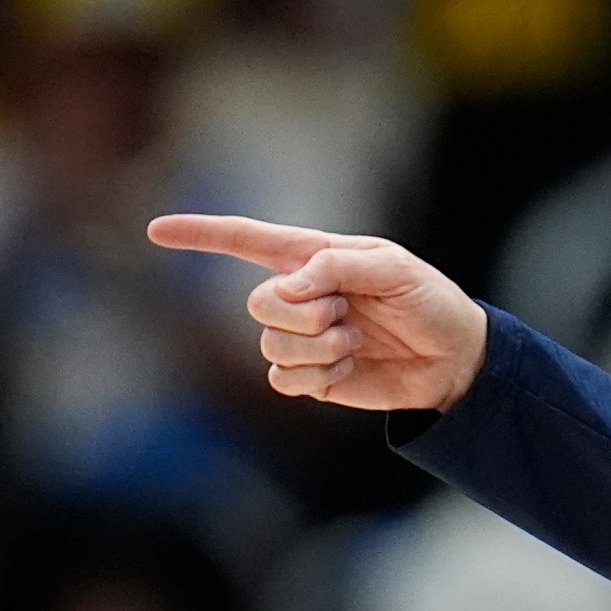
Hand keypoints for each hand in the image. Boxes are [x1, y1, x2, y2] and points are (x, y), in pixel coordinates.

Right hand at [146, 214, 489, 411]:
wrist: (454, 357)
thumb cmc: (428, 301)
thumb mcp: (394, 269)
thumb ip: (338, 266)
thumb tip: (287, 287)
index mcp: (315, 257)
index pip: (247, 241)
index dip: (202, 234)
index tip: (156, 230)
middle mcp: (300, 295)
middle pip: (258, 303)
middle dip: (303, 313)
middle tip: (347, 314)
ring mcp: (302, 337)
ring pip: (271, 344)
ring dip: (319, 347)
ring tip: (356, 341)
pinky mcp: (310, 377)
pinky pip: (283, 379)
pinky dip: (316, 377)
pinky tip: (346, 370)